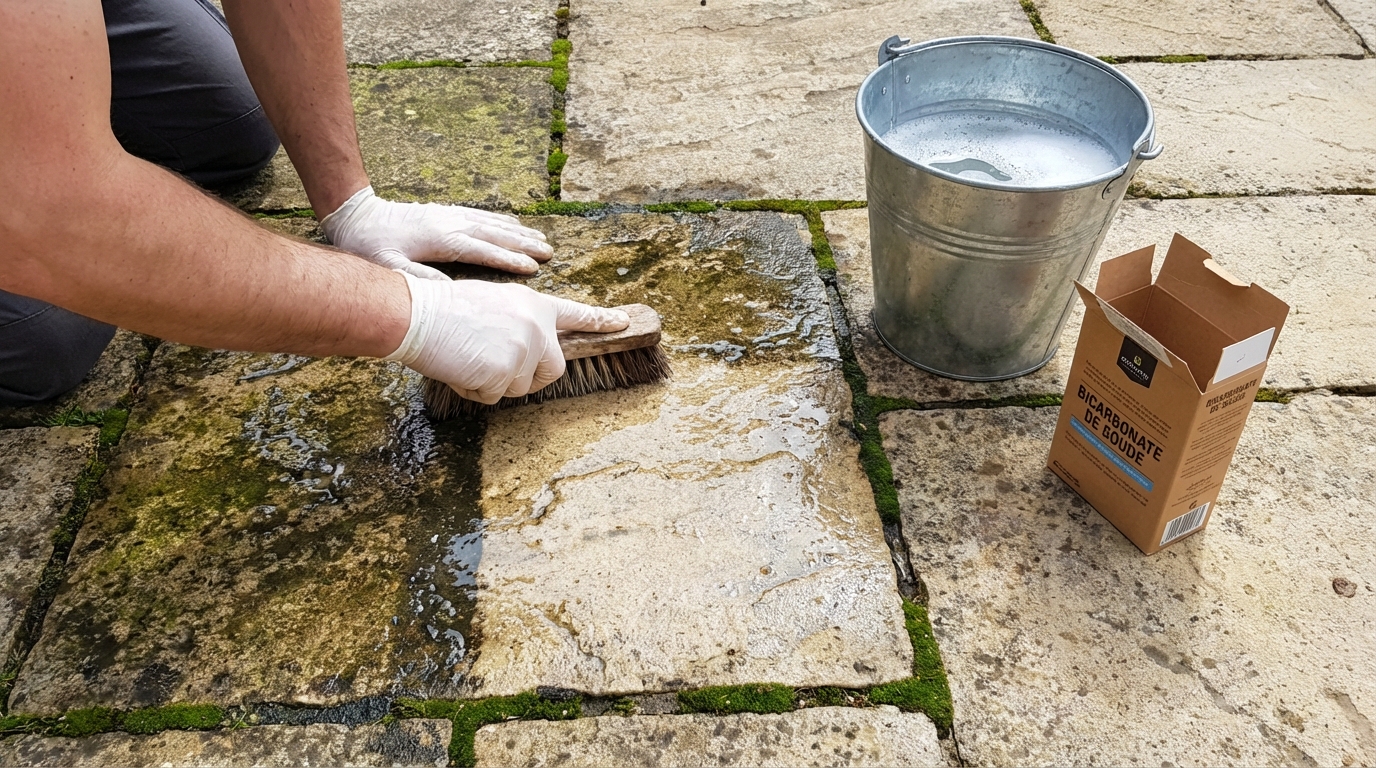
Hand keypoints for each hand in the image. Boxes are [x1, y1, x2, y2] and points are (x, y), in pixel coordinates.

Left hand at [321, 186, 554, 279]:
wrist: (354, 215)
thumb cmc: (369, 246)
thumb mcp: (390, 268)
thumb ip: (420, 279)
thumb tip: (453, 292)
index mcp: (442, 239)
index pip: (484, 250)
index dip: (510, 259)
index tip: (533, 268)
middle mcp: (450, 223)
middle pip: (495, 233)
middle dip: (524, 243)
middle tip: (550, 252)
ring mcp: (448, 216)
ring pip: (491, 222)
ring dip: (517, 231)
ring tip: (541, 238)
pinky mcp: (443, 213)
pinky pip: (480, 216)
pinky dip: (500, 221)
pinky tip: (511, 224)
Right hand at [384, 271, 629, 403]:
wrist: (417, 315)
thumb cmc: (444, 310)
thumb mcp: (493, 305)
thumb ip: (519, 325)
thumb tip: (525, 353)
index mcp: (533, 305)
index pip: (575, 315)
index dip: (600, 321)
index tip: (624, 323)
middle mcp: (536, 327)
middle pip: (553, 369)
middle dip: (531, 377)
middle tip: (499, 367)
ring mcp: (523, 351)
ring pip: (519, 388)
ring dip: (493, 383)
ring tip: (468, 356)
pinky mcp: (505, 373)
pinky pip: (493, 397)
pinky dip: (474, 390)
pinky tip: (460, 367)